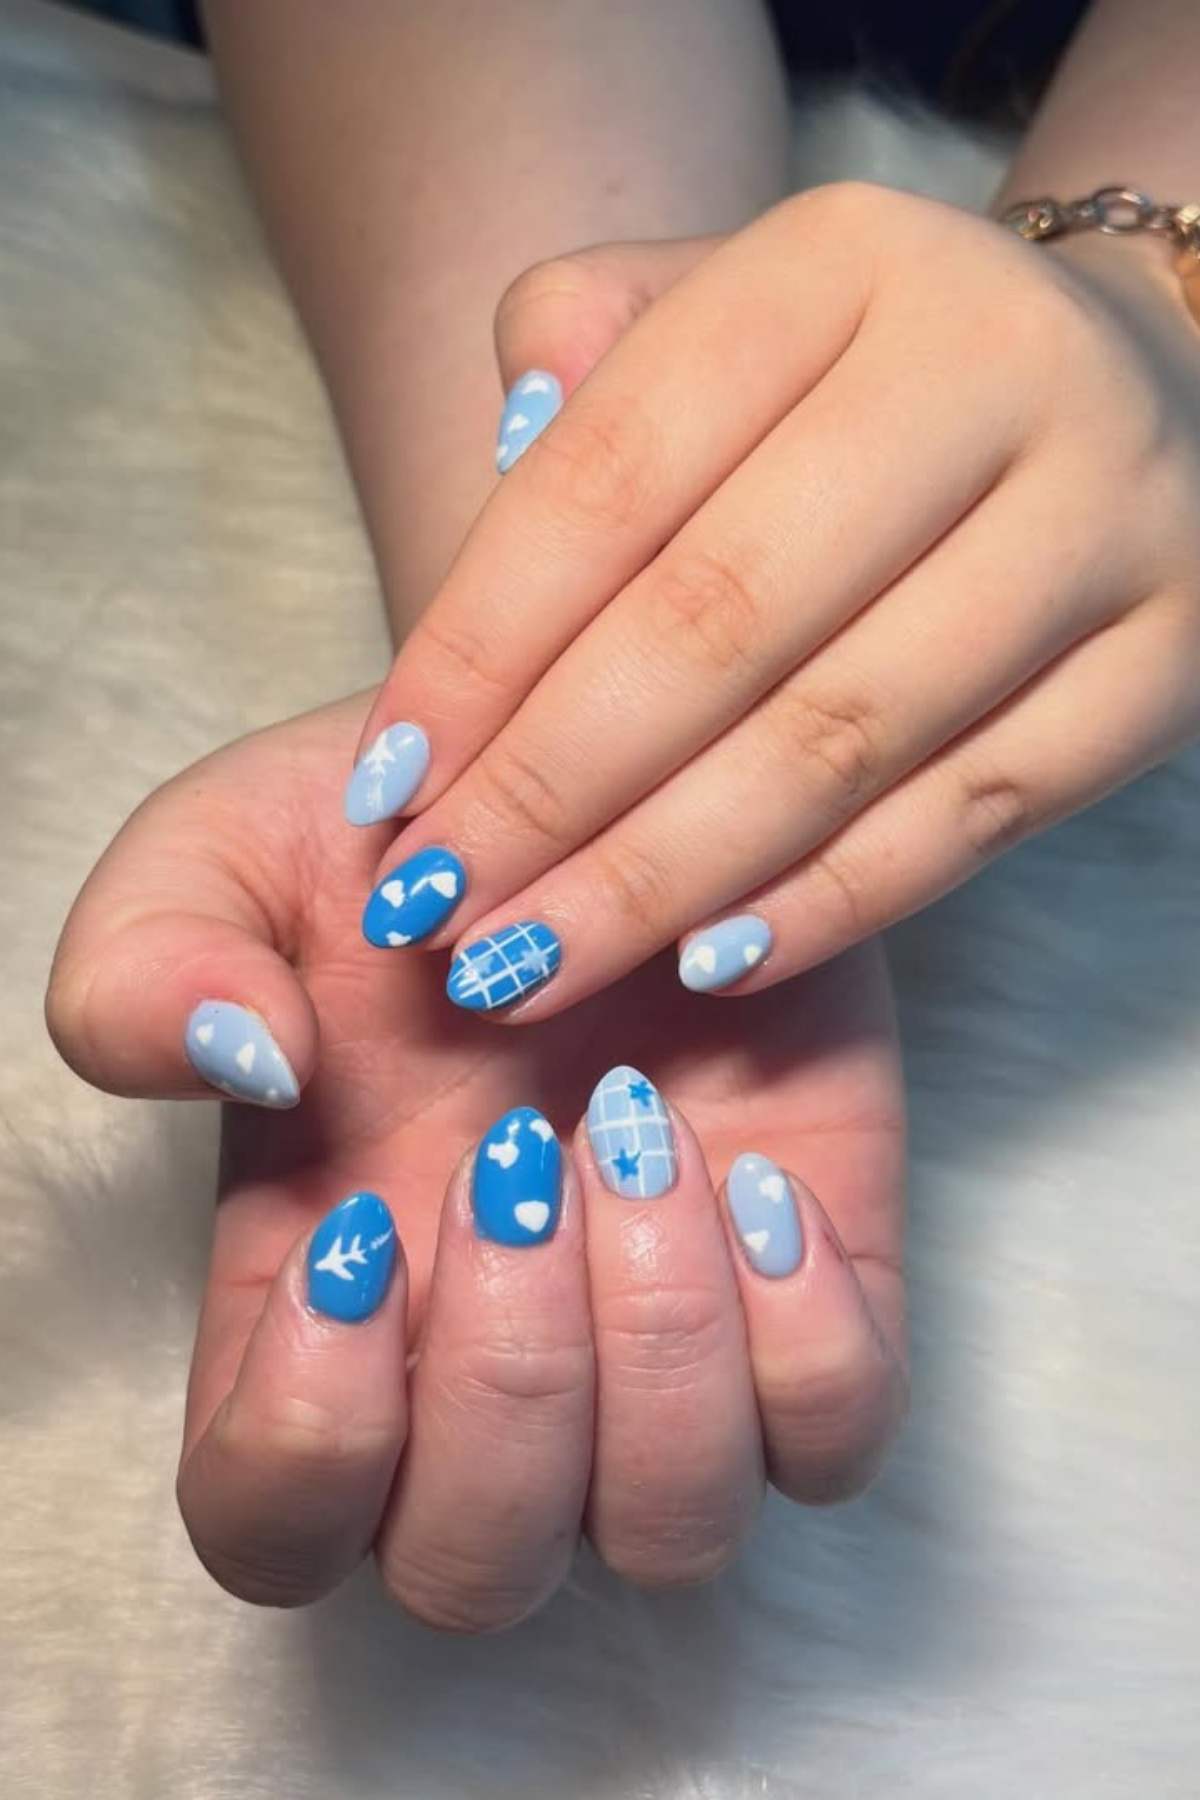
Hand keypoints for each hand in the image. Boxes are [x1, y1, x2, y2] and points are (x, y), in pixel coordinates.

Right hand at [46, 696, 905, 1628]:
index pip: (274, 1526)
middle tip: (520, 1155)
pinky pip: (836, 1438)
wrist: (608, 780)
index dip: (308, 1441)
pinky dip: (808, 1341)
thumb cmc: (398, 851)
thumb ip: (148, 971)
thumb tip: (249, 1069)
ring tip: (642, 1134)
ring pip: (671, 1531)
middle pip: (476, 1567)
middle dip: (503, 1379)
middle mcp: (484, 1378)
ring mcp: (661, 1358)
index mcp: (315, 1316)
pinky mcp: (814, 1299)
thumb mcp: (219, 861)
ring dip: (655, 1353)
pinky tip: (761, 1175)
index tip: (359, 1229)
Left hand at [355, 181, 1199, 1018]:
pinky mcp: (1167, 661)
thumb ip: (593, 350)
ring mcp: (1104, 519)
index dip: (477, 649)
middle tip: (436, 910)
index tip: (381, 786)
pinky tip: (704, 960)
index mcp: (840, 262)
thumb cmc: (867, 377)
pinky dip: (828, 902)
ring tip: (530, 961)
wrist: (1129, 390)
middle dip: (549, 791)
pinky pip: (977, 816)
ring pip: (841, 738)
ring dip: (661, 876)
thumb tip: (497, 444)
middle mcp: (994, 368)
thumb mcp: (724, 307)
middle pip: (719, 621)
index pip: (609, 479)